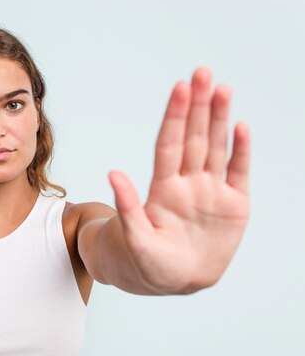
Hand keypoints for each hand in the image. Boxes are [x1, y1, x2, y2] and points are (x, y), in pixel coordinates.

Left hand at [108, 68, 250, 293]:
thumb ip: (128, 207)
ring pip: (216, 148)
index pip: (169, 144)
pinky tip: (241, 127)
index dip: (174, 116)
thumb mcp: (133, 238)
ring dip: (219, 119)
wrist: (173, 282)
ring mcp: (210, 192)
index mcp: (163, 189)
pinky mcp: (233, 206)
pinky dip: (242, 151)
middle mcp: (187, 183)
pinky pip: (239, 173)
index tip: (179, 89)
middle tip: (202, 73)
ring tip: (221, 89)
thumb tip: (113, 173)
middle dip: (198, 106)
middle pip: (193, 137)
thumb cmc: (145, 262)